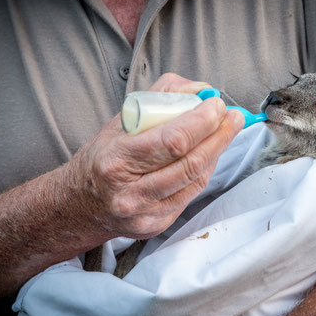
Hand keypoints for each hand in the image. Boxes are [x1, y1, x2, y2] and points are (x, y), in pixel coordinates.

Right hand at [65, 73, 244, 239]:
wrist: (81, 205)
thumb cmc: (102, 158)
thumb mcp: (120, 122)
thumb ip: (160, 98)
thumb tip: (200, 90)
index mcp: (116, 161)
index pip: (172, 141)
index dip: (202, 122)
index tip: (217, 104)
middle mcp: (129, 193)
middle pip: (189, 163)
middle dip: (219, 135)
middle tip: (234, 116)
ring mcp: (145, 213)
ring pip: (196, 180)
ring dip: (217, 151)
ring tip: (227, 130)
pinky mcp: (157, 225)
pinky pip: (191, 194)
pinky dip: (204, 170)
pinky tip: (208, 154)